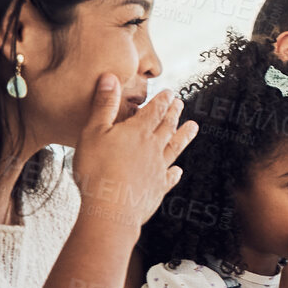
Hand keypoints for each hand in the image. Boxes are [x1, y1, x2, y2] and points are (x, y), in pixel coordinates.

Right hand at [72, 77, 195, 226]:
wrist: (111, 209)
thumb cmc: (96, 170)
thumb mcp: (93, 132)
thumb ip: (104, 105)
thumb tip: (110, 78)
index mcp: (137, 132)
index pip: (154, 111)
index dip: (162, 100)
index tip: (170, 92)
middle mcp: (152, 149)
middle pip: (167, 127)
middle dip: (174, 113)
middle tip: (181, 104)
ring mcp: (157, 170)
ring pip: (174, 148)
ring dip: (184, 136)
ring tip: (194, 127)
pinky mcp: (157, 189)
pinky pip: (169, 178)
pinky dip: (174, 173)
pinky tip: (177, 171)